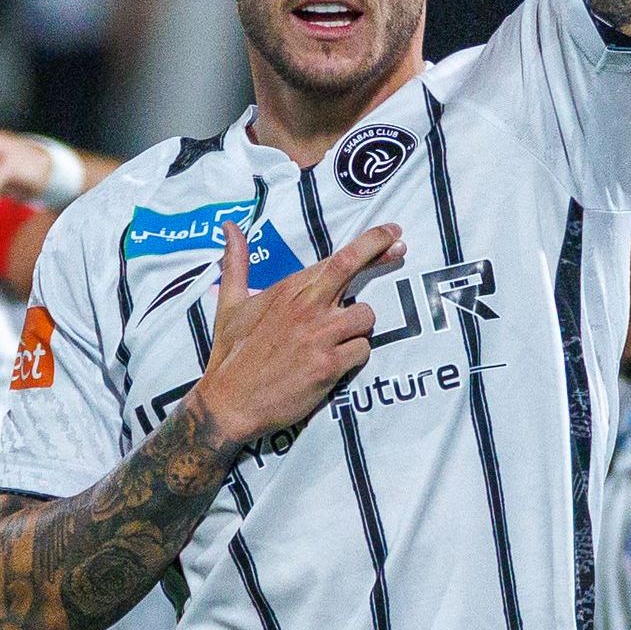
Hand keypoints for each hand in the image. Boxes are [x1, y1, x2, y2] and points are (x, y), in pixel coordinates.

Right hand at [188, 222, 396, 451]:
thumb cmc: (230, 355)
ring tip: (339, 340)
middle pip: (351, 267)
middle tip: (402, 244)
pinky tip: (335, 363)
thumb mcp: (229, 304)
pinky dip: (355, 356)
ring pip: (365, 316)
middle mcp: (305, 308)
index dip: (369, 244)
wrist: (228, 403)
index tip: (390, 233)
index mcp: (286, 291)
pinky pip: (362, 350)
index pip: (335, 259)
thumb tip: (229, 226)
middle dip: (381, 250)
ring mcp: (318, 337)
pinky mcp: (328, 367)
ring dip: (360, 327)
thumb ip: (236, 263)